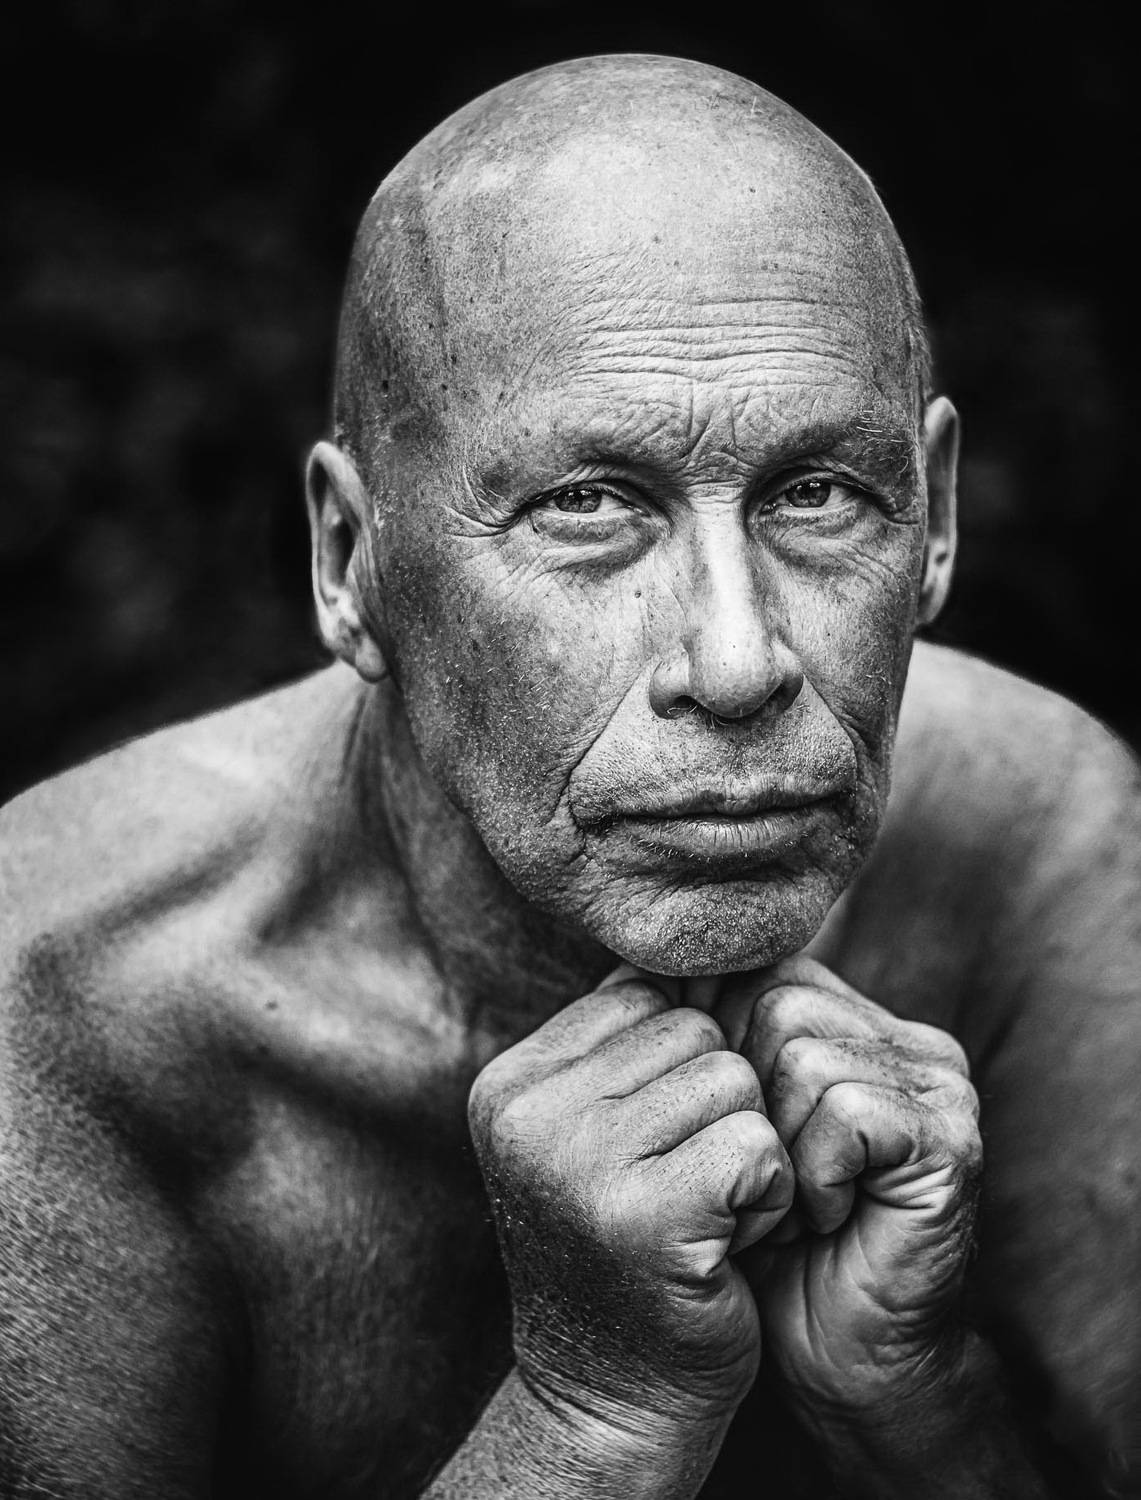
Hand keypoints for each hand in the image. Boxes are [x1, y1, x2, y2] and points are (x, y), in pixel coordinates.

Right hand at [468, 970, 793, 1441]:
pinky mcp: (642, 1214)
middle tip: (684, 1189)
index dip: (682, 1066)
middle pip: (696, 1030)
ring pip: (734, 1079)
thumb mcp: (597, 1133)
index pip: (645, 994)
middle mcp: (527, 1110)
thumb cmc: (626, 1251)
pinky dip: (769, 1195)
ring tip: (704, 1214)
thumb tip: (709, 947)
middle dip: (719, 1106)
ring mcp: (577, 1161)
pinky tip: (727, 1243)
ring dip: (748, 1150)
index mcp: (509, 1080)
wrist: (613, 1401)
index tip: (656, 1148)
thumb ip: (629, 1042)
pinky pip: (758, 1143)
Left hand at [715, 957, 981, 1424]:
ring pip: (805, 1056)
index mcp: (854, 1022)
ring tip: (795, 1204)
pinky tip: (827, 1218)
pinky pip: (845, 1110)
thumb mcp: (722, 1128)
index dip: (719, 1052)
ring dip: (779, 1147)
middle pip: (780, 1002)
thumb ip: (707, 1045)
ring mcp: (940, 1085)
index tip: (726, 1136)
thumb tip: (640, 966)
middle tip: (767, 1181)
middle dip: (749, 1104)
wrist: (836, 1361)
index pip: (760, 970)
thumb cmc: (766, 1246)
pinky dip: (816, 1174)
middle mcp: (905, 1039)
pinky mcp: (951, 1139)